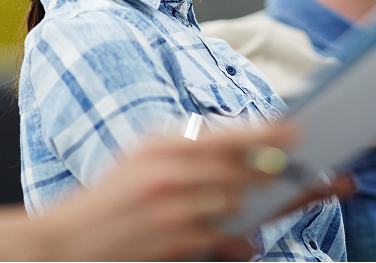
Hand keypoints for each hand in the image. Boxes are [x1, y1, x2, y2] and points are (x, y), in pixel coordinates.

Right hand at [40, 122, 299, 260]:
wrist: (63, 243)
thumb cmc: (112, 199)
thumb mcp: (143, 157)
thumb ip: (188, 147)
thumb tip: (243, 141)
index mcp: (162, 144)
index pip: (226, 134)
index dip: (267, 133)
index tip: (297, 132)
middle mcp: (168, 172)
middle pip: (243, 169)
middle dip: (280, 172)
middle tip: (311, 173)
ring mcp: (171, 209)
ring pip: (238, 204)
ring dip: (260, 208)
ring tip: (275, 203)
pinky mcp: (172, 243)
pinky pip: (224, 241)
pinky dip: (240, 241)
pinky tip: (244, 239)